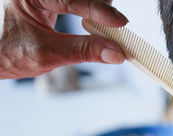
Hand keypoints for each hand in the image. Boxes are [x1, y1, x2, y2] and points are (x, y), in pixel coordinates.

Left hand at [0, 0, 127, 78]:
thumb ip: (83, 51)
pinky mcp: (52, 1)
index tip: (121, 23)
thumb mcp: (47, 54)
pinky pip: (78, 1)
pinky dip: (93, 10)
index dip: (99, 11)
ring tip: (111, 24)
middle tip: (118, 25)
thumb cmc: (8, 53)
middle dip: (100, 6)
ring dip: (99, 7)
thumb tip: (115, 53)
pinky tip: (101, 21)